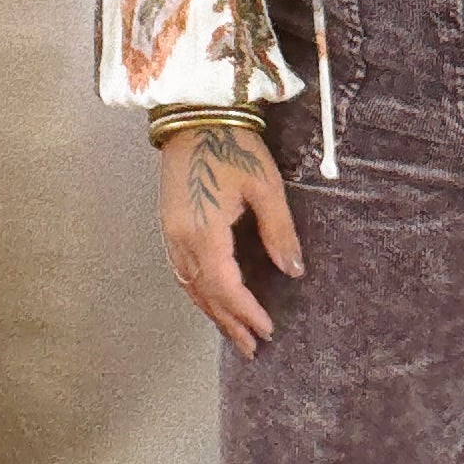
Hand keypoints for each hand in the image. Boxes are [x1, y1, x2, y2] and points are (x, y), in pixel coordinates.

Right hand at [159, 120, 304, 358]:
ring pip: (190, 287)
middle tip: (252, 348)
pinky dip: (199, 293)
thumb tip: (294, 271)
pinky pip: (183, 272)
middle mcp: (181, 240)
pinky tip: (212, 300)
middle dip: (230, 323)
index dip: (246, 312)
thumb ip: (279, 232)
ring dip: (213, 312)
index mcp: (204, 233)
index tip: (267, 330)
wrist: (195, 114)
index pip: (226, 288)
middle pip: (205, 295)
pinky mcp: (169, 225)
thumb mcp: (266, 187)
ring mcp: (170, 234)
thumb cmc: (233, 146)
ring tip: (235, 333)